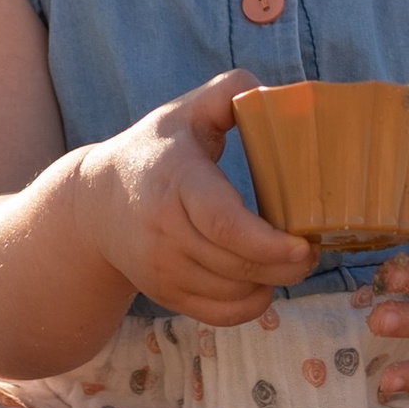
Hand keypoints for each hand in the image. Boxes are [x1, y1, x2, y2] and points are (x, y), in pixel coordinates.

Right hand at [74, 72, 316, 327]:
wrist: (95, 203)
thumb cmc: (154, 150)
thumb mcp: (185, 111)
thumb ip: (231, 92)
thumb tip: (277, 96)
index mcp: (176, 181)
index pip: (222, 223)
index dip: (268, 242)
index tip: (303, 244)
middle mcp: (164, 231)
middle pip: (236, 264)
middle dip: (285, 265)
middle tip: (313, 250)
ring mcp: (162, 268)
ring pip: (231, 293)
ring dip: (272, 282)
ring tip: (292, 260)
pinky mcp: (164, 294)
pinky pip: (219, 315)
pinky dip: (250, 305)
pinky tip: (263, 282)